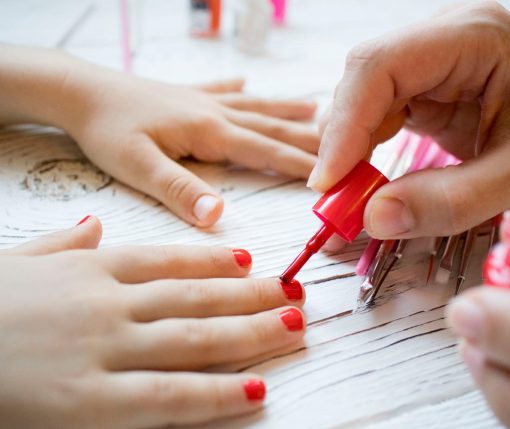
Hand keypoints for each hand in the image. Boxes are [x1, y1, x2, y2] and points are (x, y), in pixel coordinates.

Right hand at [0, 215, 305, 427]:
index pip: (171, 259)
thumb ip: (64, 243)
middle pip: (198, 295)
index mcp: (93, 267)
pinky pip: (169, 396)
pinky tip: (257, 390)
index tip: (254, 263)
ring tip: (294, 328)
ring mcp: (105, 348)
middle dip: (253, 295)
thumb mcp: (19, 260)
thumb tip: (93, 225)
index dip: (218, 262)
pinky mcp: (91, 401)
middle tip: (296, 293)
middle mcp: (109, 301)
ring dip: (253, 332)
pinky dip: (218, 393)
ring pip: (197, 336)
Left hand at [63, 71, 318, 226]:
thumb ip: (180, 190)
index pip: (267, 151)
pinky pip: (222, 91)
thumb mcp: (137, 166)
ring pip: (255, 107)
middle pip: (272, 128)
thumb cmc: (106, 130)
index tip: (339, 174)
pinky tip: (248, 83)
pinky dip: (240, 90)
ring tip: (317, 109)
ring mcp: (201, 101)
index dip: (304, 165)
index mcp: (210, 131)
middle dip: (311, 139)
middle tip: (348, 143)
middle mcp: (214, 112)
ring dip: (286, 111)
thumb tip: (219, 216)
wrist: (78, 91)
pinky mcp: (185, 97)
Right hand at [309, 1, 509, 238]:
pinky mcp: (427, 88)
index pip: (382, 66)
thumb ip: (452, 201)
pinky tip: (367, 178)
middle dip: (342, 141)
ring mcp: (433, 62)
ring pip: (363, 98)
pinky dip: (364, 151)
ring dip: (349, 149)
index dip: (345, 124)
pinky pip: (378, 115)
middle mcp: (445, 39)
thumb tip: (374, 217)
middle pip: (364, 79)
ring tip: (350, 195)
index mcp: (475, 36)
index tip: (329, 182)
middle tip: (335, 200)